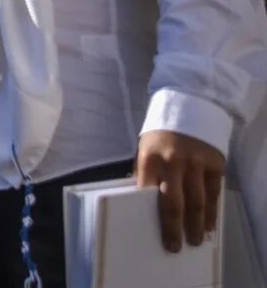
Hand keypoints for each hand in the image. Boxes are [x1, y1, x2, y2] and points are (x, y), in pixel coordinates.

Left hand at [136, 130, 224, 251]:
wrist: (189, 106)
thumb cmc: (161, 134)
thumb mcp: (145, 148)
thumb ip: (145, 172)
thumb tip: (139, 200)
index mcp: (150, 158)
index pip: (147, 192)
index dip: (151, 214)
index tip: (153, 234)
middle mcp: (173, 162)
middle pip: (173, 202)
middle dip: (173, 228)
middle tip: (174, 247)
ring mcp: (195, 163)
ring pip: (197, 201)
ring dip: (197, 224)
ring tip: (196, 240)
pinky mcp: (214, 163)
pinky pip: (213, 192)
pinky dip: (212, 211)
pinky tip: (210, 224)